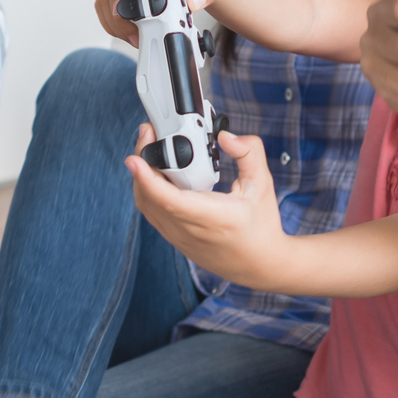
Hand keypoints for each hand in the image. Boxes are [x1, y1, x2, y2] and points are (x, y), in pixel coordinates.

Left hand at [126, 126, 287, 279]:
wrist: (260, 264)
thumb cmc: (261, 225)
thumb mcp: (263, 185)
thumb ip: (249, 153)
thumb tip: (226, 136)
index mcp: (212, 217)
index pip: (170, 199)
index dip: (147, 179)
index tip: (134, 159)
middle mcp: (190, 230)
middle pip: (150, 197)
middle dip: (142, 164)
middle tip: (148, 134)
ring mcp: (179, 237)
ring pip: (146, 206)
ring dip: (142, 177)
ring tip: (150, 148)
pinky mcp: (175, 239)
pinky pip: (152, 213)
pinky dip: (147, 190)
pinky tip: (156, 172)